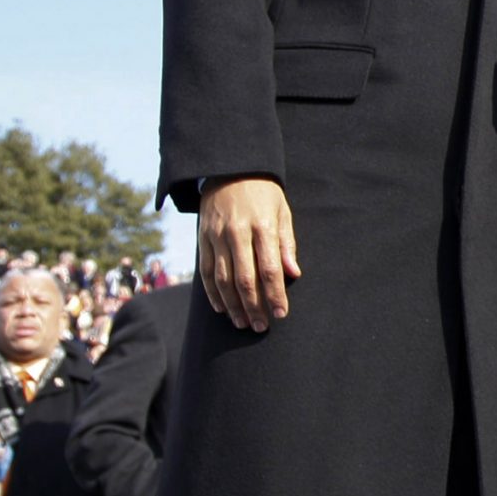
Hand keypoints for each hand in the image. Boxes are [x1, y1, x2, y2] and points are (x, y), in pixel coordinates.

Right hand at [199, 176, 300, 331]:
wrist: (230, 169)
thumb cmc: (264, 194)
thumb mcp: (283, 212)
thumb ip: (287, 244)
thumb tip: (293, 274)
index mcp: (263, 227)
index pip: (270, 269)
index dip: (275, 295)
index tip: (281, 314)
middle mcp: (237, 233)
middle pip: (245, 279)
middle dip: (254, 306)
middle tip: (261, 326)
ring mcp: (216, 236)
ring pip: (223, 279)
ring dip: (233, 305)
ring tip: (243, 323)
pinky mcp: (203, 238)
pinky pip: (206, 271)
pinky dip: (212, 293)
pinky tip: (222, 308)